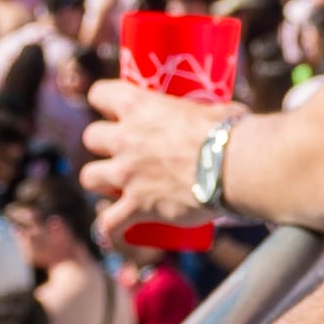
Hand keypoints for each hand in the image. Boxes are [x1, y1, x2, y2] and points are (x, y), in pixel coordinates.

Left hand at [77, 78, 235, 229]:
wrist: (235, 168)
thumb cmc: (229, 133)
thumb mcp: (211, 111)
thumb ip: (204, 114)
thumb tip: (218, 119)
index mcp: (139, 106)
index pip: (100, 94)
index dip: (103, 101)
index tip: (112, 109)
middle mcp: (125, 138)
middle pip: (90, 137)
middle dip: (101, 145)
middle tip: (120, 150)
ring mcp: (126, 173)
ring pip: (88, 177)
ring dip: (99, 182)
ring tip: (114, 186)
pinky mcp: (136, 206)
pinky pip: (108, 222)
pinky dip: (110, 227)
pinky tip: (115, 229)